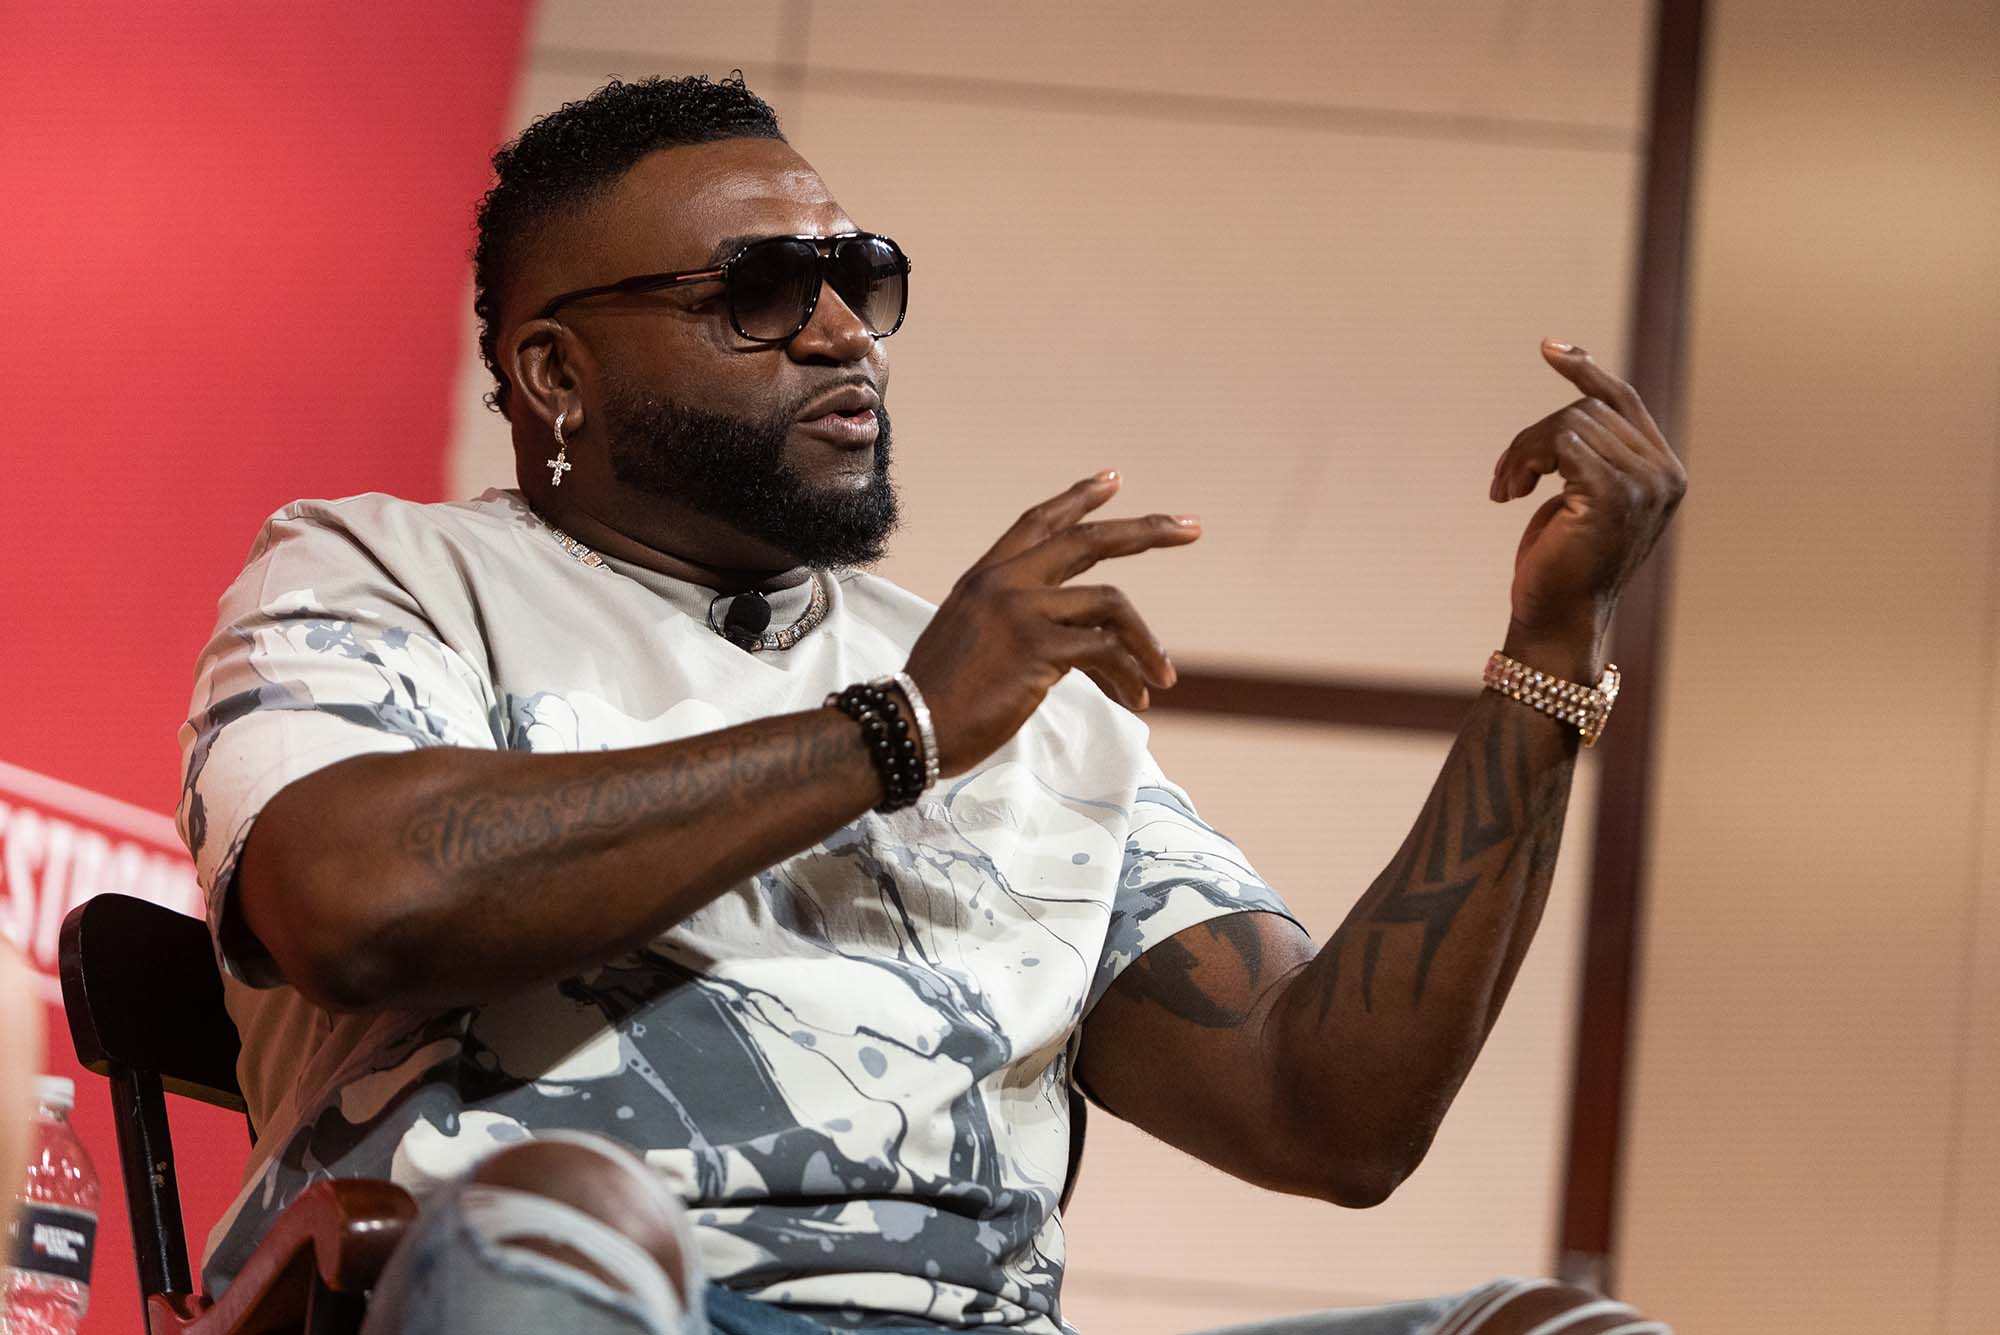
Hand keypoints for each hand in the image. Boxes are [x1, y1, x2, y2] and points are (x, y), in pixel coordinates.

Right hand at [904, 472, 1198, 775]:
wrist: (907, 727)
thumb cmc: (936, 699)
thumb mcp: (973, 641)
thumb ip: (1017, 624)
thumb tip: (1077, 643)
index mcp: (985, 578)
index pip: (1039, 522)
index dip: (1078, 498)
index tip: (1113, 480)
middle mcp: (1003, 582)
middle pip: (1088, 539)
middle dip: (1146, 531)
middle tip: (1191, 528)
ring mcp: (1021, 610)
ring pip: (1111, 603)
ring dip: (1145, 641)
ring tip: (1163, 676)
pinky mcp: (1037, 646)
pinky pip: (1106, 650)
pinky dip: (1129, 673)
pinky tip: (1137, 696)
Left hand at [1489, 340, 1685, 674]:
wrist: (1556, 620)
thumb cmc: (1559, 565)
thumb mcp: (1581, 497)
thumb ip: (1592, 455)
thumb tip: (1575, 410)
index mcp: (1663, 472)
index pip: (1623, 400)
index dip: (1586, 369)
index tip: (1548, 347)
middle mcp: (1664, 474)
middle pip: (1585, 409)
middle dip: (1532, 439)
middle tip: (1505, 482)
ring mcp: (1645, 483)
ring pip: (1568, 422)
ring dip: (1522, 453)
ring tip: (1506, 491)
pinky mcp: (1614, 494)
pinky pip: (1561, 441)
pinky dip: (1524, 460)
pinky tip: (1508, 495)